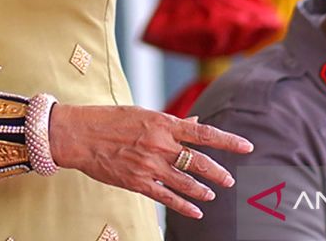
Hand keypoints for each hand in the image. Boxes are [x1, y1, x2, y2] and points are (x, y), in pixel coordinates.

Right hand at [48, 104, 252, 219]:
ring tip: (213, 194)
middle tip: (230, 180)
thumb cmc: (109, 119)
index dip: (228, 141)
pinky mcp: (138, 182)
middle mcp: (160, 145)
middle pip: (199, 161)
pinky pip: (167, 198)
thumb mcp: (142, 113)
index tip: (246, 146)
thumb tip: (195, 122)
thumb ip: (171, 122)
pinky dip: (184, 206)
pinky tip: (196, 211)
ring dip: (203, 190)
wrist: (79, 135)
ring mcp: (149, 165)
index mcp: (163, 123)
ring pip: (186, 182)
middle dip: (219, 172)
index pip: (204, 133)